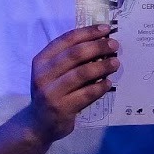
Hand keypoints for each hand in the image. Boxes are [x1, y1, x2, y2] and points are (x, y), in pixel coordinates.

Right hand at [29, 23, 118, 143]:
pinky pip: (86, 94)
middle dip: (98, 47)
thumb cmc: (52, 92)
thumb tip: (101, 41)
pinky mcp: (61, 108)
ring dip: (102, 66)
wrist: (38, 124)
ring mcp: (51, 92)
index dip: (87, 32)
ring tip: (116, 63)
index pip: (66, 40)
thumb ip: (70, 58)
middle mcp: (43, 75)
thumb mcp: (53, 72)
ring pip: (81, 73)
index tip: (106, 29)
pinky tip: (108, 83)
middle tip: (114, 45)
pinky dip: (100, 87)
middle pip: (75, 54)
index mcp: (41, 61)